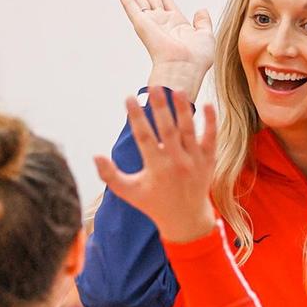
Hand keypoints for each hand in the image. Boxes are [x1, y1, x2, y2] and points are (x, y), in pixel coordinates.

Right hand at [94, 87, 216, 243]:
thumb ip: (110, 175)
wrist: (186, 220)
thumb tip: (95, 155)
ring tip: (178, 90)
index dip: (136, 117)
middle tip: (154, 86)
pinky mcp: (209, 161)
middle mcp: (176, 163)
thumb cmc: (153, 203)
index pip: (144, 137)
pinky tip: (208, 104)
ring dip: (184, 110)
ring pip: (189, 131)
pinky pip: (211, 138)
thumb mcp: (129, 192)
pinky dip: (210, 122)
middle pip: (168, 130)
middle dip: (160, 108)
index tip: (129, 98)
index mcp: (156, 168)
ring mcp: (194, 161)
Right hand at [113, 0, 214, 101]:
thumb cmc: (196, 58)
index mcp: (176, 23)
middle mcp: (161, 22)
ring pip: (138, 0)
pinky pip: (130, 6)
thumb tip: (202, 10)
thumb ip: (203, 22)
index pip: (165, 0)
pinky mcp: (141, 24)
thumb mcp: (206, 35)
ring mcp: (150, 22)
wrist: (185, 68)